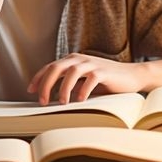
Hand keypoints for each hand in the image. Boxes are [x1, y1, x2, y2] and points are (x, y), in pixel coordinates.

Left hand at [27, 53, 146, 104]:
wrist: (132, 75)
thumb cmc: (106, 81)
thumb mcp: (83, 80)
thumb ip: (70, 83)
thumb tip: (51, 96)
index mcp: (73, 60)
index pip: (50, 66)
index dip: (39, 78)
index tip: (30, 90)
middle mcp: (80, 59)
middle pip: (56, 68)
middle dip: (46, 84)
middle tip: (42, 101)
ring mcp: (92, 64)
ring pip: (71, 72)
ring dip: (63, 88)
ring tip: (62, 102)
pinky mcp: (104, 71)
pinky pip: (90, 79)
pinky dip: (83, 90)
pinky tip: (80, 100)